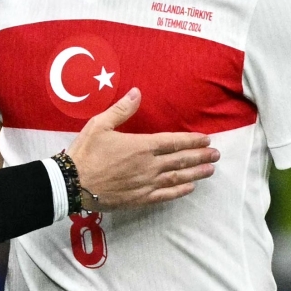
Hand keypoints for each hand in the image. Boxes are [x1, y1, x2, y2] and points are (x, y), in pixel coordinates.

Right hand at [67, 88, 219, 209]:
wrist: (74, 183)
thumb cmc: (86, 151)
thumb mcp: (100, 124)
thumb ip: (122, 110)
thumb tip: (137, 92)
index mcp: (141, 145)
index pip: (173, 142)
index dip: (192, 140)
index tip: (206, 139)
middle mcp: (149, 165)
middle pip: (181, 160)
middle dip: (200, 156)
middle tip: (216, 154)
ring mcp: (146, 183)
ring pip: (177, 178)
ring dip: (196, 173)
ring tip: (210, 170)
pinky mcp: (140, 198)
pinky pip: (165, 195)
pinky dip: (179, 191)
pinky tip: (189, 188)